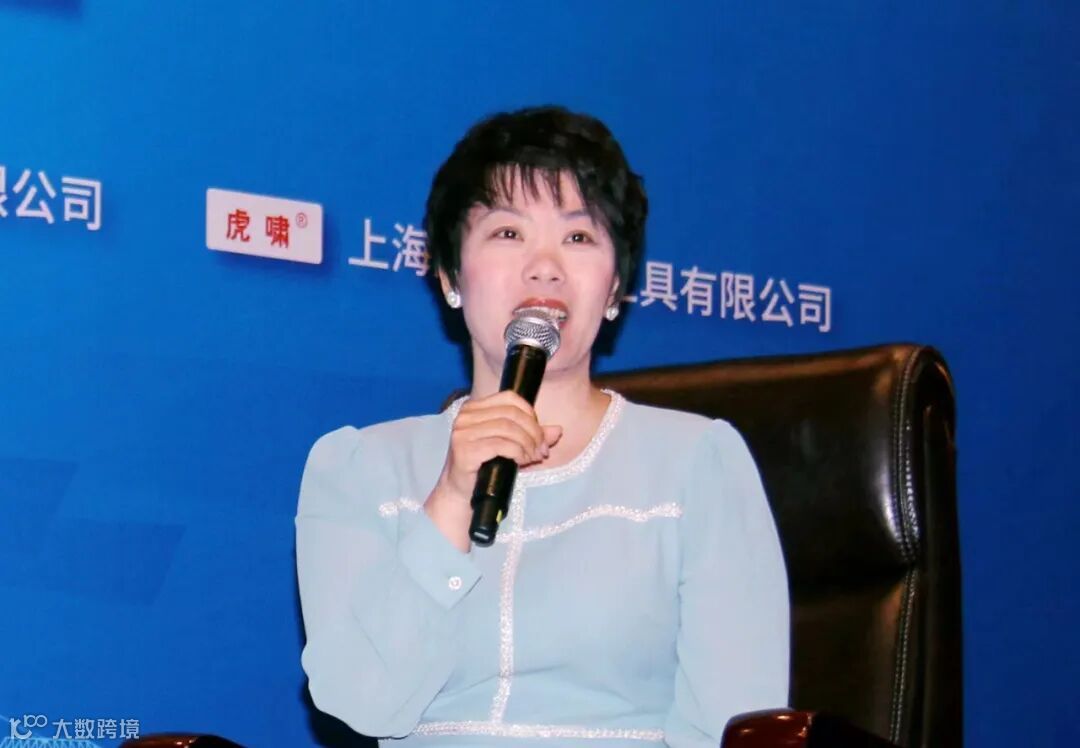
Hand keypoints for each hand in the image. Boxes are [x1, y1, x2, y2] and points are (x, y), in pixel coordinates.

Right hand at [425, 391, 562, 550]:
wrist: (462, 493)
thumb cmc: (485, 467)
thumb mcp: (512, 446)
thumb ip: (533, 435)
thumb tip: (558, 430)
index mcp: (474, 407)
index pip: (510, 398)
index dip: (530, 414)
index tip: (539, 435)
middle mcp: (466, 415)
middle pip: (512, 414)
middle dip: (533, 432)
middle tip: (541, 451)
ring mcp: (463, 432)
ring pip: (508, 428)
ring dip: (527, 444)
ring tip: (532, 458)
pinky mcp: (464, 449)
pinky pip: (501, 445)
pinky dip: (517, 452)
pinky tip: (521, 461)